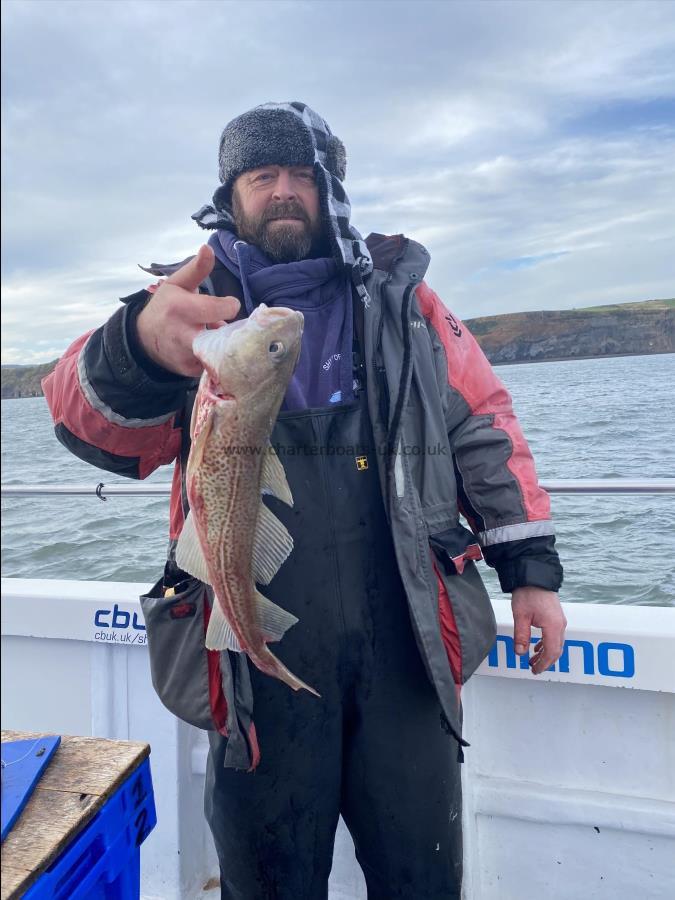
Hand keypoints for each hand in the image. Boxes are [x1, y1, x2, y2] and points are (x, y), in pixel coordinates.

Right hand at [136, 244, 240, 376]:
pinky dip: (218, 355)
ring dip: (226, 343)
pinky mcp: (190, 371)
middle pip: (221, 338)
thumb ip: (196, 269)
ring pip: (220, 352)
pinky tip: (213, 348)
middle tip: (239, 327)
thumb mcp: (177, 284)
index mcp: (180, 308)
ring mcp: (186, 356)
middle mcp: (182, 334)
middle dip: (234, 332)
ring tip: (221, 335)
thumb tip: (209, 248)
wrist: (144, 340)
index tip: (230, 305)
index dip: (229, 306)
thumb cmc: (166, 307)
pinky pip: (214, 364)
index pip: (218, 309)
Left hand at [511, 586, 566, 674]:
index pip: (551, 652)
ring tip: (533, 660)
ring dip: (546, 653)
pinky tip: (537, 647)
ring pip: (556, 643)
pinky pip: (554, 635)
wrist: (534, 575)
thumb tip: (520, 652)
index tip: (535, 670)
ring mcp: (559, 620)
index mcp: (553, 626)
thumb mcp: (520, 616)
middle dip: (546, 661)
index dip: (544, 664)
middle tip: (534, 668)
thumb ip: (521, 636)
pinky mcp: (555, 616)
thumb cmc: (528, 593)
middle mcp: (560, 624)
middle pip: (556, 650)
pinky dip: (547, 644)